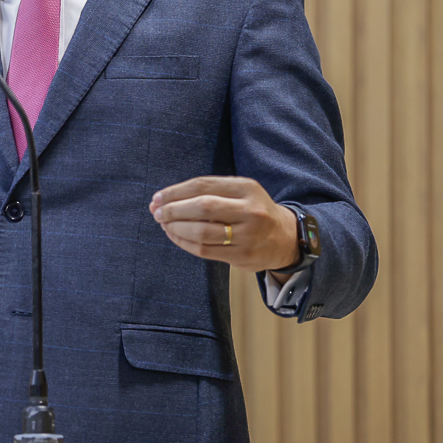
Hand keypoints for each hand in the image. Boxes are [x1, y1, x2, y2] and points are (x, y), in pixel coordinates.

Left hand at [149, 176, 298, 276]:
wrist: (285, 238)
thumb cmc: (252, 211)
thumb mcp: (240, 192)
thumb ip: (208, 192)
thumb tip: (163, 199)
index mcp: (247, 188)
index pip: (203, 185)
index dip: (175, 192)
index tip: (157, 198)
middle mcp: (250, 211)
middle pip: (203, 207)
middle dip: (173, 210)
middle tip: (156, 212)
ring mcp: (248, 236)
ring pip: (201, 232)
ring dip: (176, 228)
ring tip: (164, 225)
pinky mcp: (242, 256)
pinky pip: (204, 250)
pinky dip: (184, 242)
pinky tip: (175, 236)